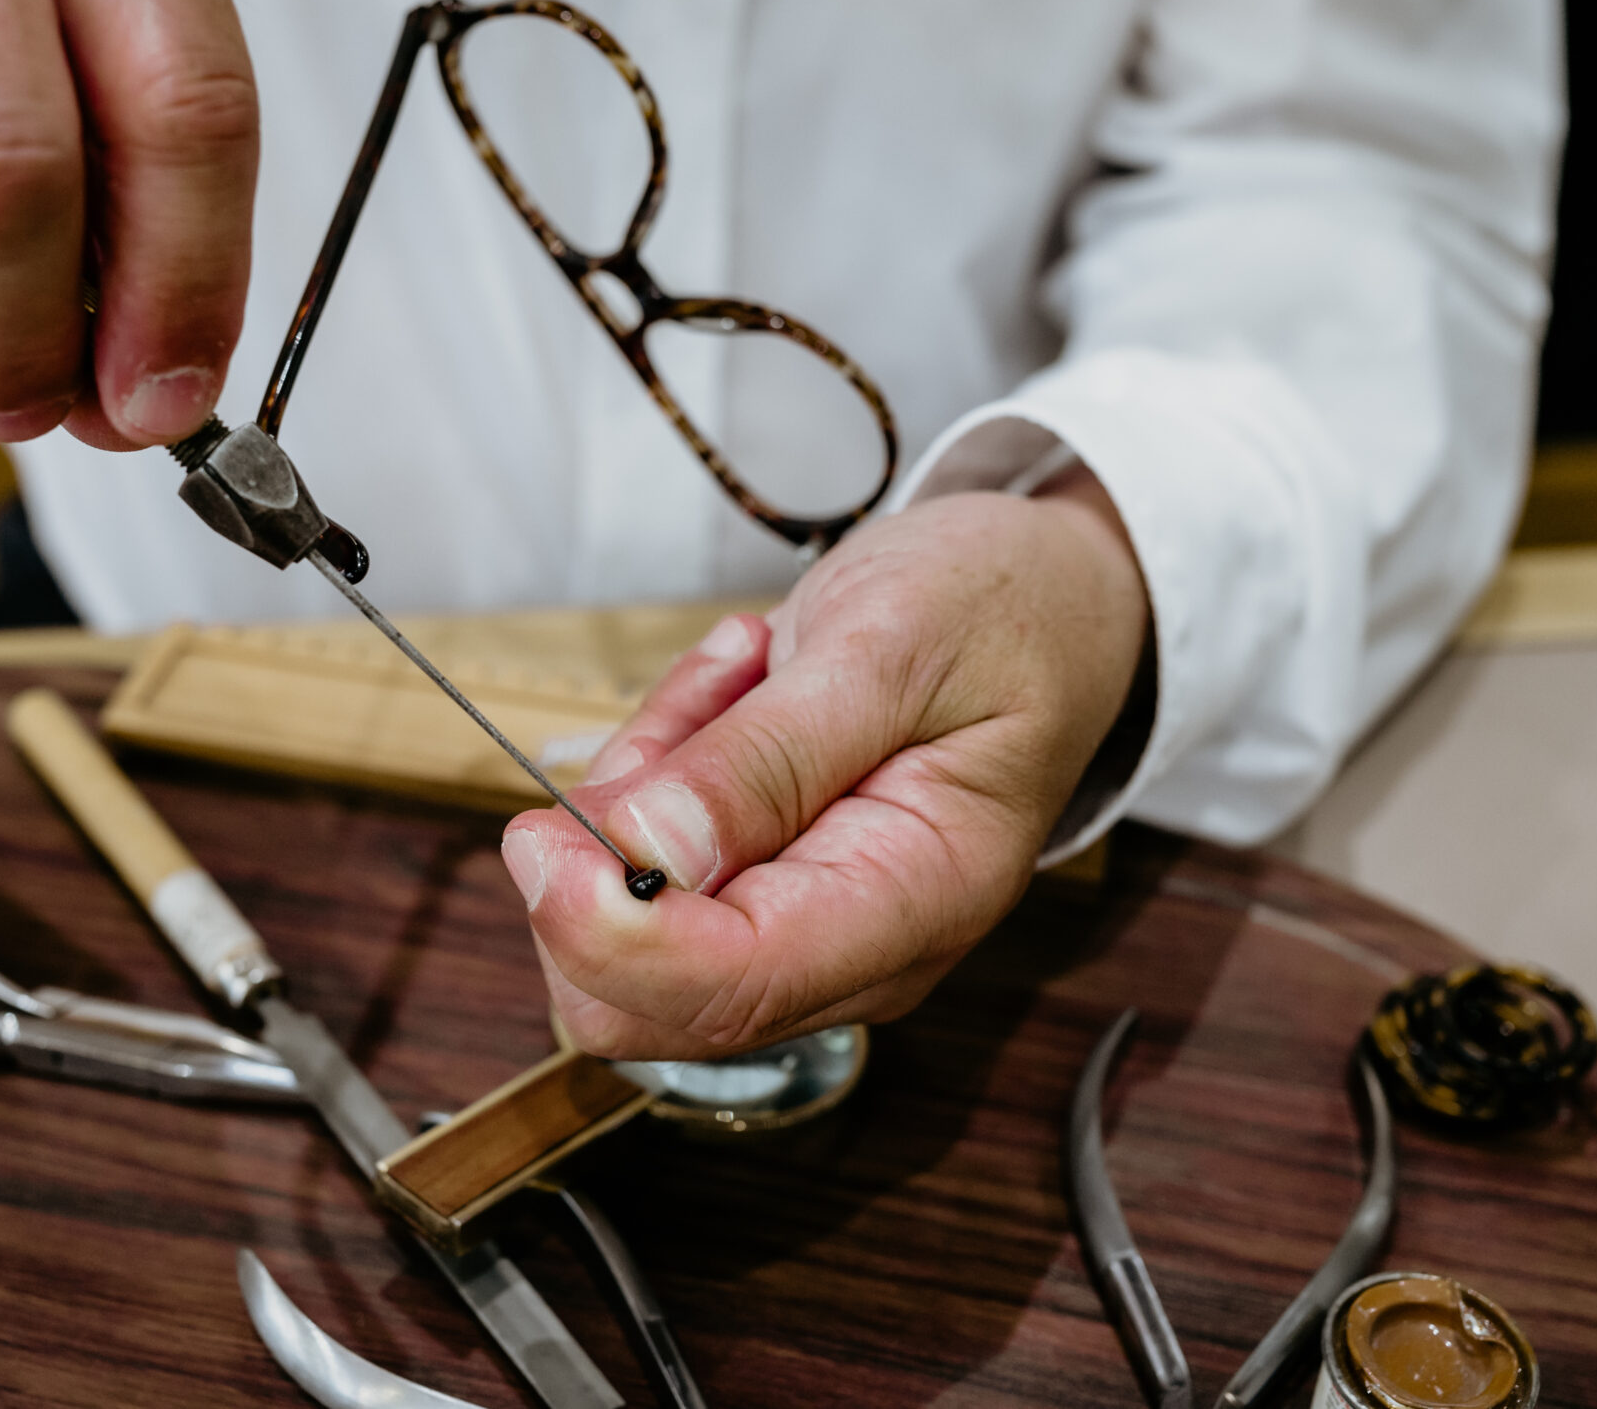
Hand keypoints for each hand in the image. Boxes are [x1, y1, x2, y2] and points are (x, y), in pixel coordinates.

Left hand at [503, 470, 1150, 1058]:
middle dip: (613, 851)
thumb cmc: (999, 612)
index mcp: (915, 903)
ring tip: (746, 677)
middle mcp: (857, 949)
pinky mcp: (763, 891)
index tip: (543, 837)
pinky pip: (643, 864)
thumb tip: (640, 855)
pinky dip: (656, 773)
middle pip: (646, 998)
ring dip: (644, 787)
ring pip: (622, 927)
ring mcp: (806, 928)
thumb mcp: (886, 649)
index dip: (607, 931)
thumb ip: (765, 760)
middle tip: (691, 710)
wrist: (1053, 598)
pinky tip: (740, 694)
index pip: (727, 987)